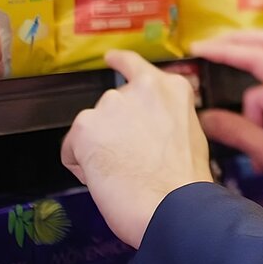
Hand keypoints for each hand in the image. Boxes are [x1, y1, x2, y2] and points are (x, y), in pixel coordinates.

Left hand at [61, 51, 213, 248]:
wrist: (173, 205)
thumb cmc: (184, 183)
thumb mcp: (190, 134)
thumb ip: (166, 117)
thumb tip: (148, 129)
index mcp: (171, 88)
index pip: (137, 65)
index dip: (120, 61)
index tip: (110, 58)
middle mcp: (141, 88)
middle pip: (110, 106)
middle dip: (113, 131)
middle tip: (131, 161)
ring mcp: (112, 104)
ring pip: (91, 128)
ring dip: (97, 149)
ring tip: (122, 173)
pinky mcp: (86, 126)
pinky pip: (72, 149)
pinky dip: (81, 166)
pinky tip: (104, 178)